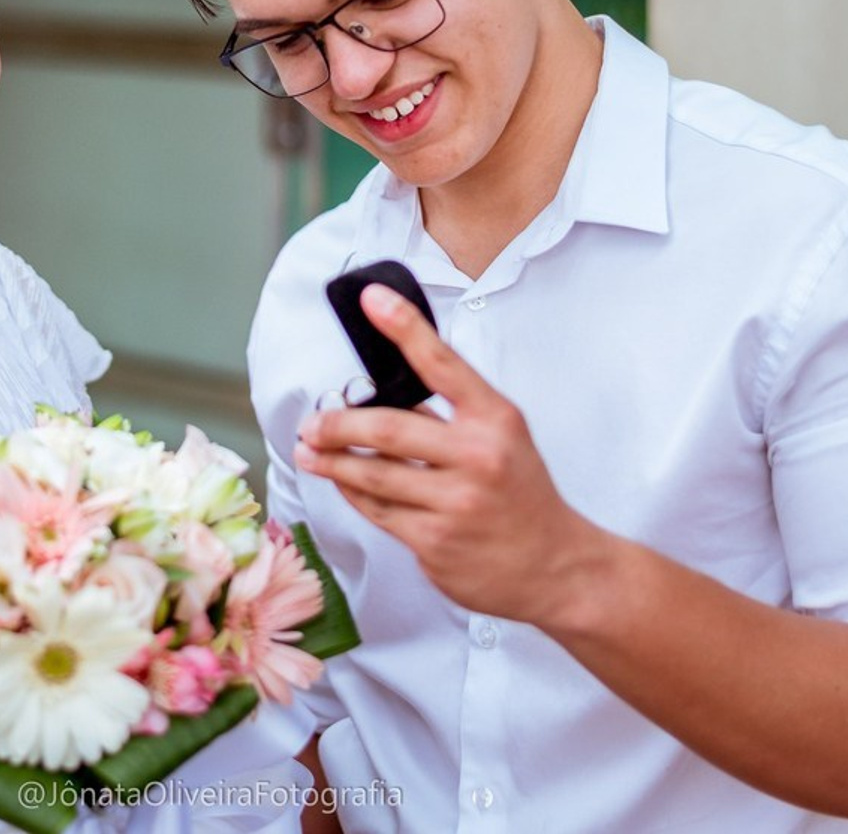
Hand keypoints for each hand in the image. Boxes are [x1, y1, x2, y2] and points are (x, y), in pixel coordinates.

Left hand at [295, 283, 607, 625]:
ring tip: (309, 450)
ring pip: (373, 474)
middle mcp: (478, 457)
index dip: (404, 326)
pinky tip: (342, 481)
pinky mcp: (435, 542)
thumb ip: (451, 412)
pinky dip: (355, 493)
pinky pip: (378, 511)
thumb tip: (380, 390)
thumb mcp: (503, 437)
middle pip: (388, 429)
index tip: (372, 298)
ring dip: (331, 460)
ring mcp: (456, 503)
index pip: (442, 362)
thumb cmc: (520, 491)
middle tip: (312, 422)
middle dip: (338, 424)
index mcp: (496, 419)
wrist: (557, 567)